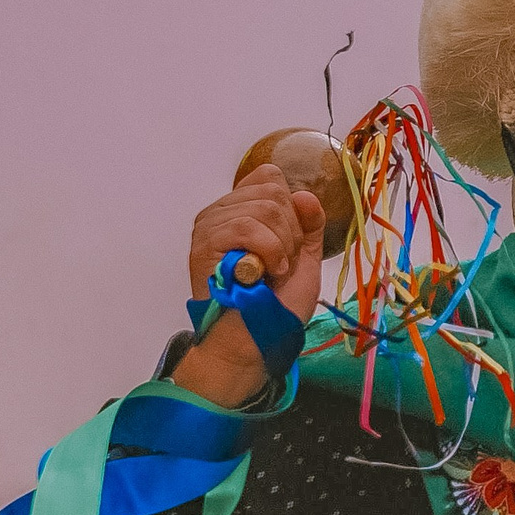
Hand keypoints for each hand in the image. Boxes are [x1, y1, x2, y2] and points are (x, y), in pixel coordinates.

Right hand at [172, 164, 327, 406]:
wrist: (255, 336)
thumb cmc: (276, 303)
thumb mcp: (304, 259)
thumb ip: (309, 225)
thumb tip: (305, 195)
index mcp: (241, 210)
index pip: (270, 177)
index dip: (291, 209)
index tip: (290, 244)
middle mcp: (221, 212)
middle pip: (273, 192)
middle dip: (290, 232)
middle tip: (280, 264)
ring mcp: (210, 226)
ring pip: (265, 208)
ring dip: (281, 246)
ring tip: (272, 271)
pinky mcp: (205, 243)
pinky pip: (248, 226)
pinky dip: (269, 251)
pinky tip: (265, 273)